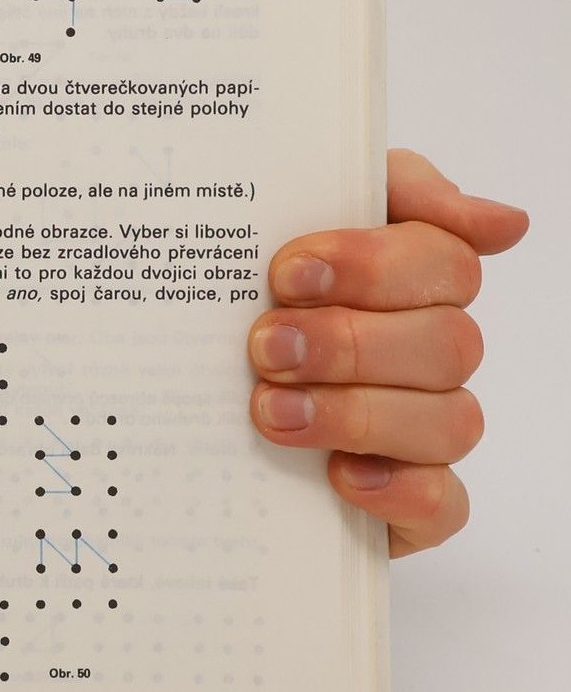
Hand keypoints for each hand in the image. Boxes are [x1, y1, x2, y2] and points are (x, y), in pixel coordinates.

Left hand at [248, 149, 526, 554]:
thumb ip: (391, 188)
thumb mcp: (292, 210)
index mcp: (414, 279)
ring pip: (448, 422)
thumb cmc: (252, 291)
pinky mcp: (410, 501)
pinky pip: (442, 503)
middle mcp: (430, 352)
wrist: (187, 381)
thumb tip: (504, 222)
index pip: (444, 261)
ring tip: (270, 410)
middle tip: (264, 347)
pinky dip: (395, 489)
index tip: (287, 272)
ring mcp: (425, 429)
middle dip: (348, 343)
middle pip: (445, 344)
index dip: (370, 266)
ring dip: (356, 413)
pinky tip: (337, 475)